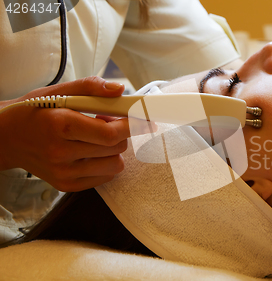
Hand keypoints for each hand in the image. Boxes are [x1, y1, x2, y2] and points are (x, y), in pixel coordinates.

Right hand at [0, 76, 135, 190]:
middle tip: (106, 121)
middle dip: (120, 132)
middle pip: (116, 147)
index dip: (133, 125)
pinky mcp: (66, 186)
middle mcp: (61, 153)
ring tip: (95, 137)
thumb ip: (90, 87)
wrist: (4, 138)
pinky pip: (105, 176)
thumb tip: (120, 90)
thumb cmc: (33, 112)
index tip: (147, 120)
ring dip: (114, 149)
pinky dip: (106, 162)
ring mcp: (64, 173)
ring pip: (115, 164)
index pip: (110, 132)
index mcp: (60, 126)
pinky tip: (90, 151)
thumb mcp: (57, 92)